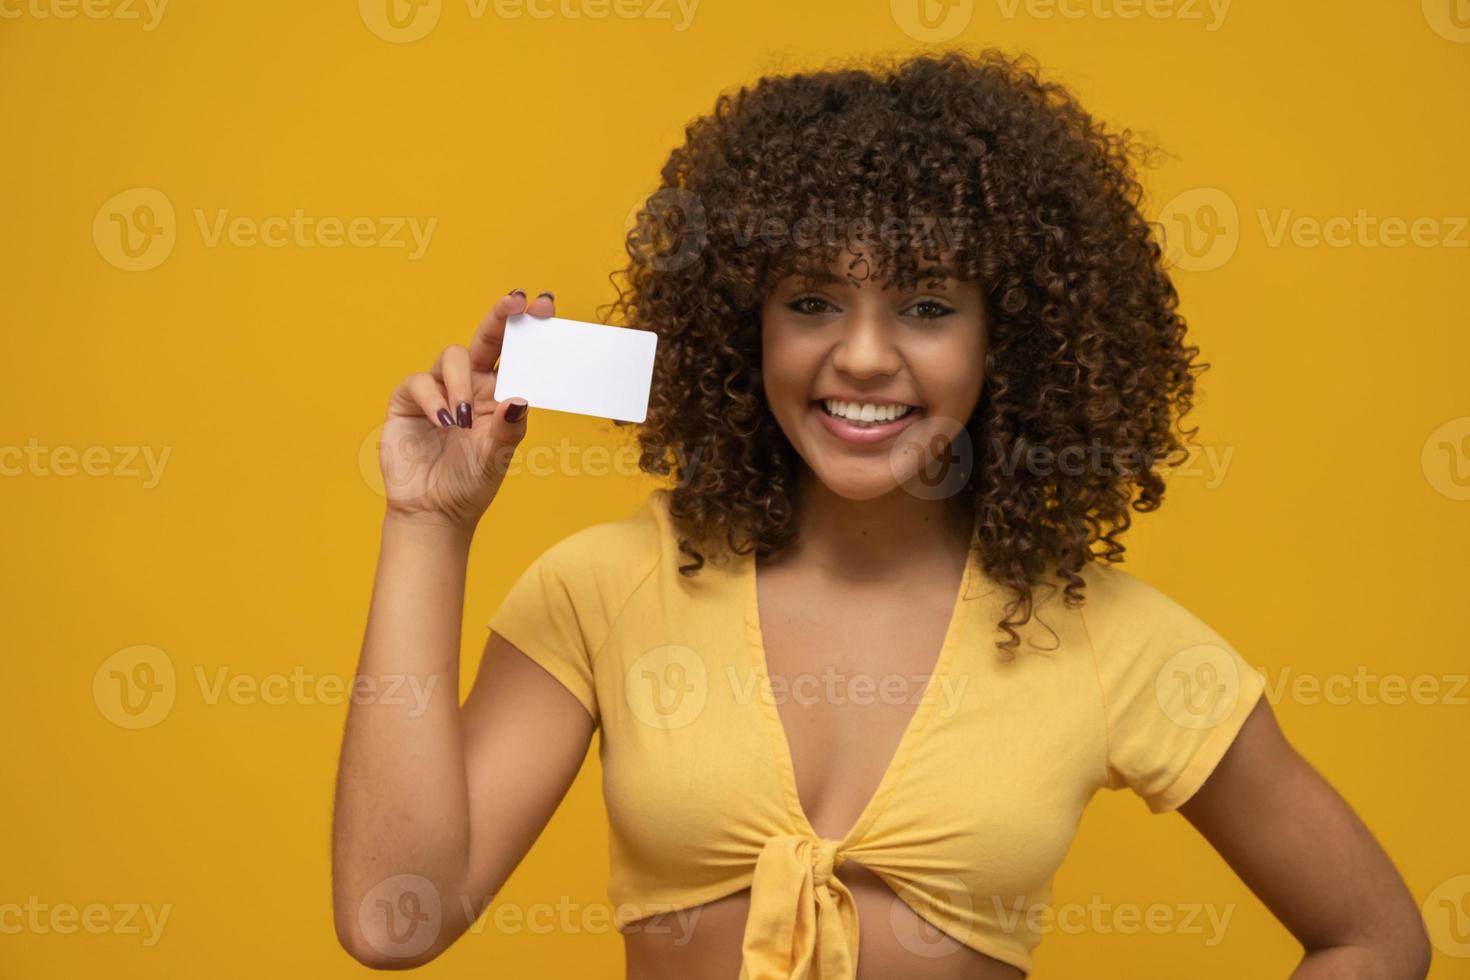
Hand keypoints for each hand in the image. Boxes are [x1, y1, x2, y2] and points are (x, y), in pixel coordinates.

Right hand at [377, 289, 552, 530]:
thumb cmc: (471, 481)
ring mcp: (439, 389)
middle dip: (501, 317)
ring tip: (462, 420)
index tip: (543, 304)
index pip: (515, 353)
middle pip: (487, 339)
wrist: (433, 510)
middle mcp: (470, 384)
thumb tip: (520, 398)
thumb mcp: (497, 456)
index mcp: (498, 393)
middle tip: (516, 300)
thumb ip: (509, 427)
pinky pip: (421, 382)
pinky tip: (443, 422)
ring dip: (461, 382)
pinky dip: (433, 399)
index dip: (527, 327)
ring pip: (453, 357)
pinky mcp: (409, 399)